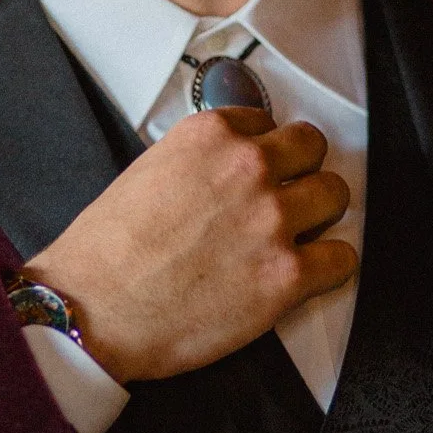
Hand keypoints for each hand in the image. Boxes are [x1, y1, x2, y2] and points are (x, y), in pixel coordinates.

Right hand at [24, 107, 355, 382]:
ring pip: (334, 195)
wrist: (91, 311)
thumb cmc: (104, 255)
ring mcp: (271, 220)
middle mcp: (247, 168)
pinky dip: (329, 267)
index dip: (264, 151)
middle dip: (301, 173)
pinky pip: (341, 259)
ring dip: (319, 215)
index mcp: (209, 136)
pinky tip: (307, 275)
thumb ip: (196, 164)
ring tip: (298, 236)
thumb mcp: (146, 174)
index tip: (260, 170)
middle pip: (311, 148)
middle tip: (286, 198)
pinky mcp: (286, 275)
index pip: (266, 121)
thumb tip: (221, 175)